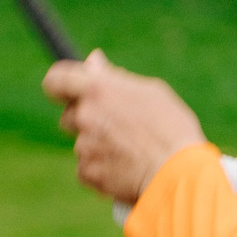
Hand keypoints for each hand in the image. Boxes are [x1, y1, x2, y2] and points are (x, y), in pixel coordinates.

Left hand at [43, 51, 204, 205]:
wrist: (178, 175)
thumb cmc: (172, 130)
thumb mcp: (150, 92)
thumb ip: (115, 77)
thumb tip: (94, 62)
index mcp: (98, 89)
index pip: (57, 79)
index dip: (59, 85)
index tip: (64, 91)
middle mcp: (85, 115)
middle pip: (69, 116)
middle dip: (86, 120)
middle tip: (115, 128)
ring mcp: (83, 146)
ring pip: (82, 144)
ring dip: (98, 147)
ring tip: (130, 153)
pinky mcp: (88, 173)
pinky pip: (87, 169)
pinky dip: (101, 170)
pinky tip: (125, 169)